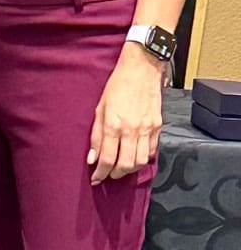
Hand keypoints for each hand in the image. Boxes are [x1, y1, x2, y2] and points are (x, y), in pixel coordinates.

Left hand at [87, 44, 165, 183]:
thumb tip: (92, 157)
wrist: (141, 70)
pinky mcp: (158, 127)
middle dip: (115, 174)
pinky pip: (152, 151)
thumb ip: (96, 134)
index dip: (100, 172)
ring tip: (120, 168)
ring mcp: (147, 129)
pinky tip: (135, 157)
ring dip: (129, 169)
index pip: (107, 158)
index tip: (96, 179)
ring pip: (141, 162)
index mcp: (113, 124)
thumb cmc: (116, 86)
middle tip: (107, 174)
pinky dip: (143, 159)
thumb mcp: (99, 107)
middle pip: (125, 164)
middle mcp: (131, 130)